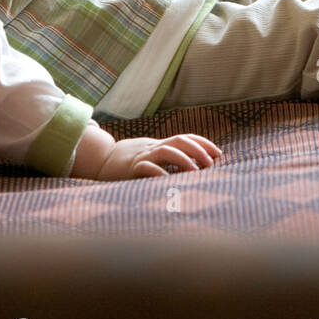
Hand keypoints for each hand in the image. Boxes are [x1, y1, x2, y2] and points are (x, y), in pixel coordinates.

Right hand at [71, 123, 221, 179]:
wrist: (100, 160)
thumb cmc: (130, 161)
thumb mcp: (151, 155)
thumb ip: (169, 157)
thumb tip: (195, 165)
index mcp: (160, 144)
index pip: (185, 138)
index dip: (203, 143)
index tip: (219, 153)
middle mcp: (153, 147)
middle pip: (178, 141)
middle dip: (197, 150)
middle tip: (211, 162)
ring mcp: (142, 157)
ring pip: (165, 151)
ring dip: (183, 159)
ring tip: (196, 171)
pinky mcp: (130, 169)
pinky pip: (146, 168)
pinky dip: (158, 173)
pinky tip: (169, 180)